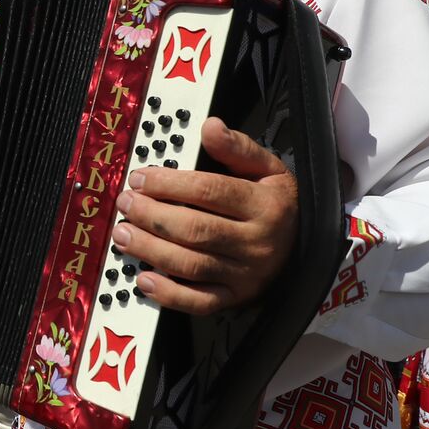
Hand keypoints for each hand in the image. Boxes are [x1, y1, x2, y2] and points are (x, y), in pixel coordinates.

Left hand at [110, 117, 296, 315]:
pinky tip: (145, 279)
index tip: (140, 178)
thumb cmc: (277, 204)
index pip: (211, 191)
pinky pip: (200, 302)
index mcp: (265, 205)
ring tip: (123, 234)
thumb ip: (237, 148)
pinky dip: (170, 295)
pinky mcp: (236, 298)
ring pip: (192, 265)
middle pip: (196, 229)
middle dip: (153, 215)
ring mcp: (246, 275)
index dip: (170, 184)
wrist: (305, 246)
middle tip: (125, 203)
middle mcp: (257, 243)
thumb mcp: (268, 169)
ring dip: (151, 250)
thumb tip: (209, 126)